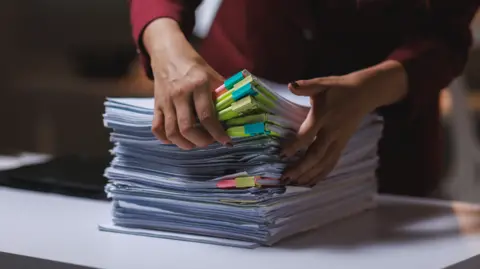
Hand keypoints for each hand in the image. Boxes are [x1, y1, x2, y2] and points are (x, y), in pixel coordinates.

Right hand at [143, 18, 231, 148]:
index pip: (207, 116)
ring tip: (195, 144)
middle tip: (210, 142)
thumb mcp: (211, 74)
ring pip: (172, 131)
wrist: (167, 52)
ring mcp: (166, 100)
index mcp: (198, 84)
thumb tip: (237, 110)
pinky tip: (176, 140)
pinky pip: (157, 127)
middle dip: (201, 141)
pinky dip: (165, 139)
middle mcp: (180, 93)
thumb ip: (222, 92)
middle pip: (187, 128)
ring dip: (185, 144)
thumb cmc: (193, 64)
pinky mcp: (156, 104)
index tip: (226, 141)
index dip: (217, 133)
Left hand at [281, 61, 407, 185]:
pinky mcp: (342, 145)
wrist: (364, 93)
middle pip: (316, 155)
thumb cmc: (339, 88)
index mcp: (324, 116)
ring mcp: (338, 141)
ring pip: (324, 163)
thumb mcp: (322, 83)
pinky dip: (321, 174)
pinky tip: (310, 183)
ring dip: (309, 175)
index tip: (281, 155)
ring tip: (294, 184)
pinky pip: (331, 163)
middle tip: (285, 177)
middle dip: (300, 168)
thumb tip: (291, 85)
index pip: (307, 135)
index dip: (294, 146)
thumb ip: (306, 86)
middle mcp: (331, 132)